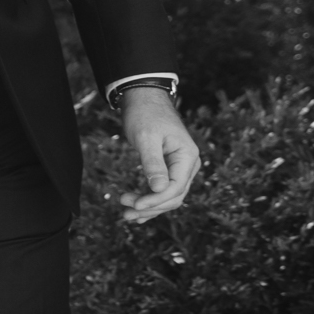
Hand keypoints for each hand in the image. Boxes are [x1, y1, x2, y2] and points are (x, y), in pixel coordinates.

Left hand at [117, 84, 199, 223]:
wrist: (144, 99)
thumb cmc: (145, 114)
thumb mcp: (146, 137)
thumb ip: (153, 163)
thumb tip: (159, 189)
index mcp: (187, 156)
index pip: (175, 188)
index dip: (155, 200)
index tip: (134, 204)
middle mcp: (189, 165)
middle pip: (174, 197)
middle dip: (150, 207)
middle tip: (125, 211)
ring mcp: (181, 168)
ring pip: (169, 197)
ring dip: (149, 208)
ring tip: (126, 214)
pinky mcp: (170, 170)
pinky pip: (164, 191)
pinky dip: (151, 202)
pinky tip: (137, 212)